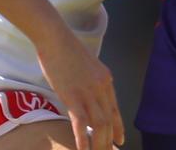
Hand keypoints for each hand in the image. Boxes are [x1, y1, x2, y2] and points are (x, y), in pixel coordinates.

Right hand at [36, 33, 123, 149]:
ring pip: (99, 125)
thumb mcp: (85, 65)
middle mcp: (102, 87)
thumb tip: (87, 93)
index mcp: (106, 79)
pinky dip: (83, 140)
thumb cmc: (65, 48)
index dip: (118, 127)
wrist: (55, 37)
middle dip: (109, 141)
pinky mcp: (73, 96)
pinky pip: (81, 124)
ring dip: (99, 144)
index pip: (115, 110)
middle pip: (108, 121)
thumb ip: (90, 80)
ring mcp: (89, 92)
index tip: (120, 141)